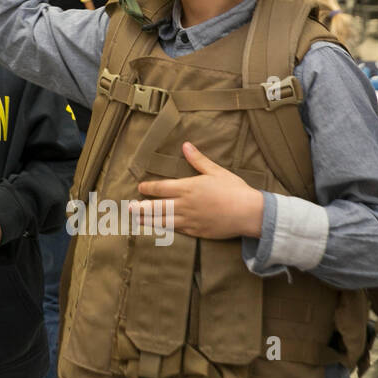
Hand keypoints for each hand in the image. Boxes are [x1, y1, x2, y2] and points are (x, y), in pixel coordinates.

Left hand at [133, 141, 264, 239]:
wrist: (249, 213)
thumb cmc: (234, 189)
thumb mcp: (216, 171)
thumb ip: (198, 160)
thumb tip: (185, 145)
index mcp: (188, 188)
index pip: (161, 188)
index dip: (149, 188)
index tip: (140, 187)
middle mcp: (185, 205)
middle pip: (157, 207)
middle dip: (142, 207)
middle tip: (129, 207)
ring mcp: (190, 220)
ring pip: (164, 221)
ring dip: (148, 220)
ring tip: (136, 219)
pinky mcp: (197, 232)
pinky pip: (177, 231)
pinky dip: (165, 230)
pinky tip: (158, 229)